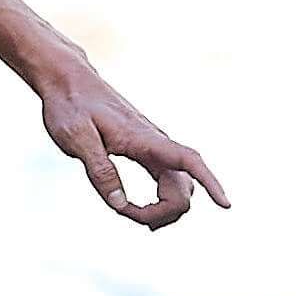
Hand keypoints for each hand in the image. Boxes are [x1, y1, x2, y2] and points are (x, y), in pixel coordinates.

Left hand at [37, 66, 229, 228]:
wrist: (69, 81)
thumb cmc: (70, 105)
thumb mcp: (76, 138)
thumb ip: (99, 170)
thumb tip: (119, 204)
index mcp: (144, 138)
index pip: (189, 161)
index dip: (211, 182)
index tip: (226, 204)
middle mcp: (156, 143)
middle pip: (182, 189)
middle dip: (161, 212)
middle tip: (121, 211)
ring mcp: (153, 148)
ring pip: (177, 188)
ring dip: (162, 210)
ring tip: (131, 214)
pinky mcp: (145, 152)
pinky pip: (165, 181)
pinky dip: (158, 201)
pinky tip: (139, 210)